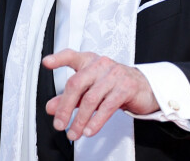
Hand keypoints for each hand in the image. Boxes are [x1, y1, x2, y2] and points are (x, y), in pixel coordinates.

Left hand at [42, 49, 158, 140]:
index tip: (46, 63)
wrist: (143, 87)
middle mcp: (100, 65)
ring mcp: (114, 75)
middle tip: (59, 124)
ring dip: (80, 120)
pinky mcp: (126, 87)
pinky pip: (107, 106)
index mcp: (89, 61)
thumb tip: (51, 107)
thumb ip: (70, 97)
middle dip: (65, 106)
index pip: (71, 56)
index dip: (58, 59)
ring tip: (73, 133)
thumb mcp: (90, 88)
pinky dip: (96, 121)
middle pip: (77, 83)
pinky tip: (89, 130)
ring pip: (91, 98)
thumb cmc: (113, 84)